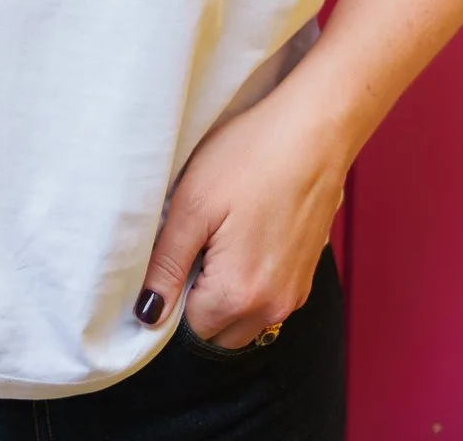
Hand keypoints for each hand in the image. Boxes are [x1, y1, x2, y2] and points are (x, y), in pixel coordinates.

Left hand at [134, 83, 347, 348]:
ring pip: (244, 318)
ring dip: (224, 292)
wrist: (314, 131)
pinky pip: (267, 298)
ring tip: (220, 233)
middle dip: (199, 300)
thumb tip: (147, 314)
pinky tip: (244, 231)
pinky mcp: (306, 275)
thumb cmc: (250, 158)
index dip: (173, 292)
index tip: (174, 251)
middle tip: (196, 242)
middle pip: (218, 331)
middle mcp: (274, 308)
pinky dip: (249, 280)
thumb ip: (166, 265)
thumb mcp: (192, 205)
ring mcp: (295, 293)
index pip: (189, 327)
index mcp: (240, 295)